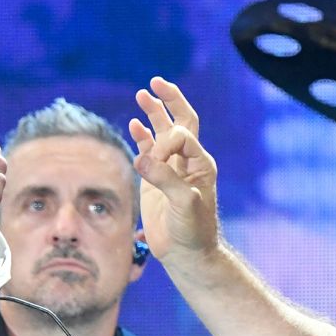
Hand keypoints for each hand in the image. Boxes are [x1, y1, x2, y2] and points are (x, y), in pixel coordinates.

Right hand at [128, 76, 220, 265]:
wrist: (187, 254)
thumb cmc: (193, 230)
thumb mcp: (184, 204)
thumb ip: (165, 179)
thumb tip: (142, 157)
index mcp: (200, 163)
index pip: (181, 136)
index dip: (163, 144)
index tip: (152, 165)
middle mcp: (187, 161)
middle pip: (180, 121)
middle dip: (169, 101)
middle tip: (156, 82)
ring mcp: (170, 169)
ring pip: (162, 133)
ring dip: (153, 113)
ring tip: (142, 94)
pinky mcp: (155, 179)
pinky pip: (148, 151)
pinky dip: (142, 136)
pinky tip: (134, 124)